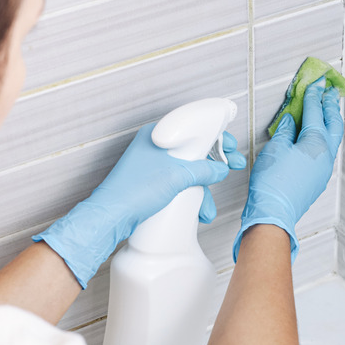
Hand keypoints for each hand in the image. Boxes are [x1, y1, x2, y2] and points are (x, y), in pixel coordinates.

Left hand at [34, 125, 245, 288]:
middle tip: (233, 166)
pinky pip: (178, 184)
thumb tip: (220, 169)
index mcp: (157, 135)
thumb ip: (203, 170)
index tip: (229, 145)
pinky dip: (190, 195)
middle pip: (192, 150)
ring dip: (202, 188)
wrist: (111, 217)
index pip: (192, 128)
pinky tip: (198, 210)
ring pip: (187, 170)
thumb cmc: (134, 191)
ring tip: (209, 206)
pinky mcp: (151, 183)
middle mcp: (154, 147)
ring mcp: (152, 166)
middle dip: (214, 163)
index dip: (215, 135)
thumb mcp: (176, 177)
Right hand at [232, 77, 342, 262]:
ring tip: (327, 111)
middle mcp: (325, 155)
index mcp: (316, 142)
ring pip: (332, 139)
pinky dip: (323, 138)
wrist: (273, 212)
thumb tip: (289, 122)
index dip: (313, 96)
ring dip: (330, 122)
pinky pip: (325, 152)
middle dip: (330, 106)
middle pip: (332, 123)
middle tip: (330, 92)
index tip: (315, 84)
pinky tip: (316, 137)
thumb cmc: (271, 183)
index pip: (315, 112)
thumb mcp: (274, 148)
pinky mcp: (317, 180)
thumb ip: (284, 131)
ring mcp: (324, 169)